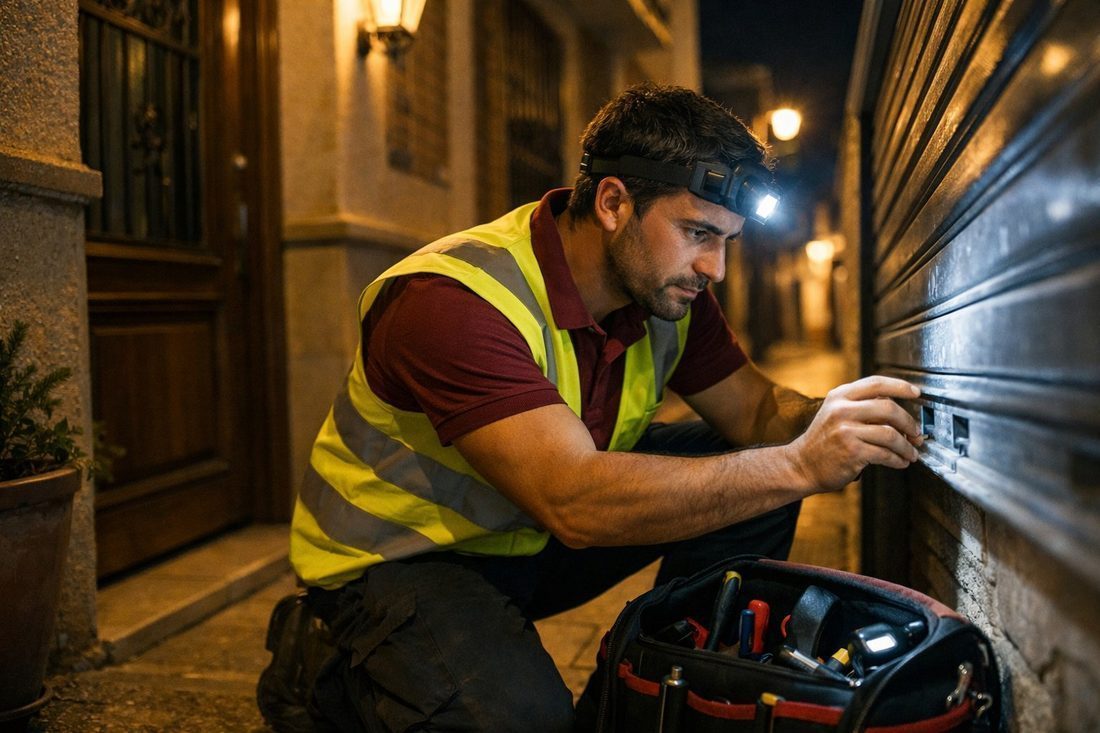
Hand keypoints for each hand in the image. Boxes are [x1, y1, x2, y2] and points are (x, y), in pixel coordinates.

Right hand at [787, 376, 922, 492]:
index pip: (876, 383)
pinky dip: (898, 459)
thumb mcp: (835, 414)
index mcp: (839, 396)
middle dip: (909, 422)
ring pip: (890, 434)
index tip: (916, 392)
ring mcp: (846, 431)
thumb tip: (898, 410)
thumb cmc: (823, 441)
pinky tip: (900, 462)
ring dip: (907, 446)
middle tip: (916, 433)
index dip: (900, 386)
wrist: (802, 465)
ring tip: (911, 452)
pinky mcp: (852, 452)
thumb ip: (861, 406)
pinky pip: (885, 454)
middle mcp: (841, 410)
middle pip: (888, 408)